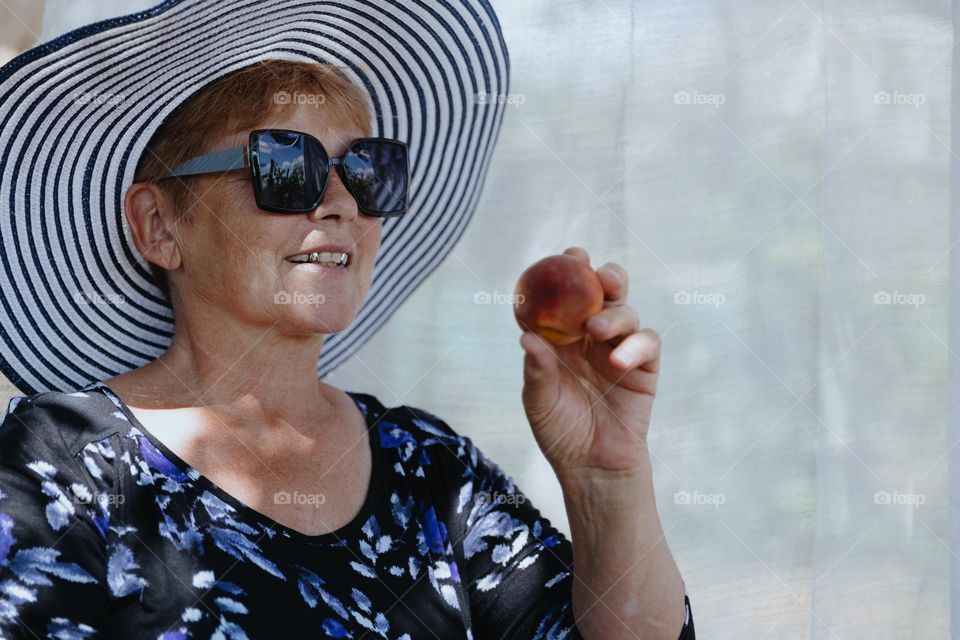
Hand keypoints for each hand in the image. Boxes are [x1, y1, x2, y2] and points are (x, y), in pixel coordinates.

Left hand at [518, 247, 659, 479]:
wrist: (592, 467)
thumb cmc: (559, 432)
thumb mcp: (538, 401)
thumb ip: (536, 369)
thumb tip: (526, 336)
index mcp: (563, 338)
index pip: (566, 297)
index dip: (568, 273)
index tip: (567, 255)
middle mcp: (593, 338)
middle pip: (605, 294)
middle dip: (604, 277)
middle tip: (596, 274)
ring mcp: (620, 350)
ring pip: (626, 314)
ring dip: (614, 314)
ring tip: (596, 330)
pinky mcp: (644, 368)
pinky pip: (647, 344)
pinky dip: (635, 345)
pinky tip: (618, 361)